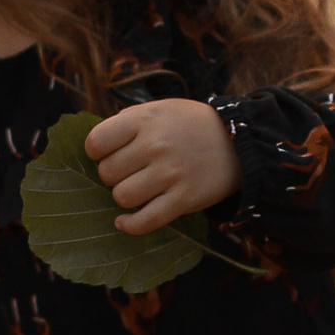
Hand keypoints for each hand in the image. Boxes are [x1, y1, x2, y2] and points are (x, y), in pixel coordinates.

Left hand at [86, 97, 241, 234]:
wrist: (239, 142)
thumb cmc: (191, 125)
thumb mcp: (160, 109)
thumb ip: (128, 122)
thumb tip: (95, 145)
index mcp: (145, 119)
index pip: (97, 142)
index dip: (96, 152)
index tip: (106, 155)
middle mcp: (155, 145)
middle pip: (107, 173)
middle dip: (112, 175)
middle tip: (128, 172)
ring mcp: (170, 173)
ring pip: (121, 197)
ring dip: (123, 197)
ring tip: (135, 190)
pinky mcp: (184, 199)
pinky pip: (145, 221)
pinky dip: (130, 226)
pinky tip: (124, 223)